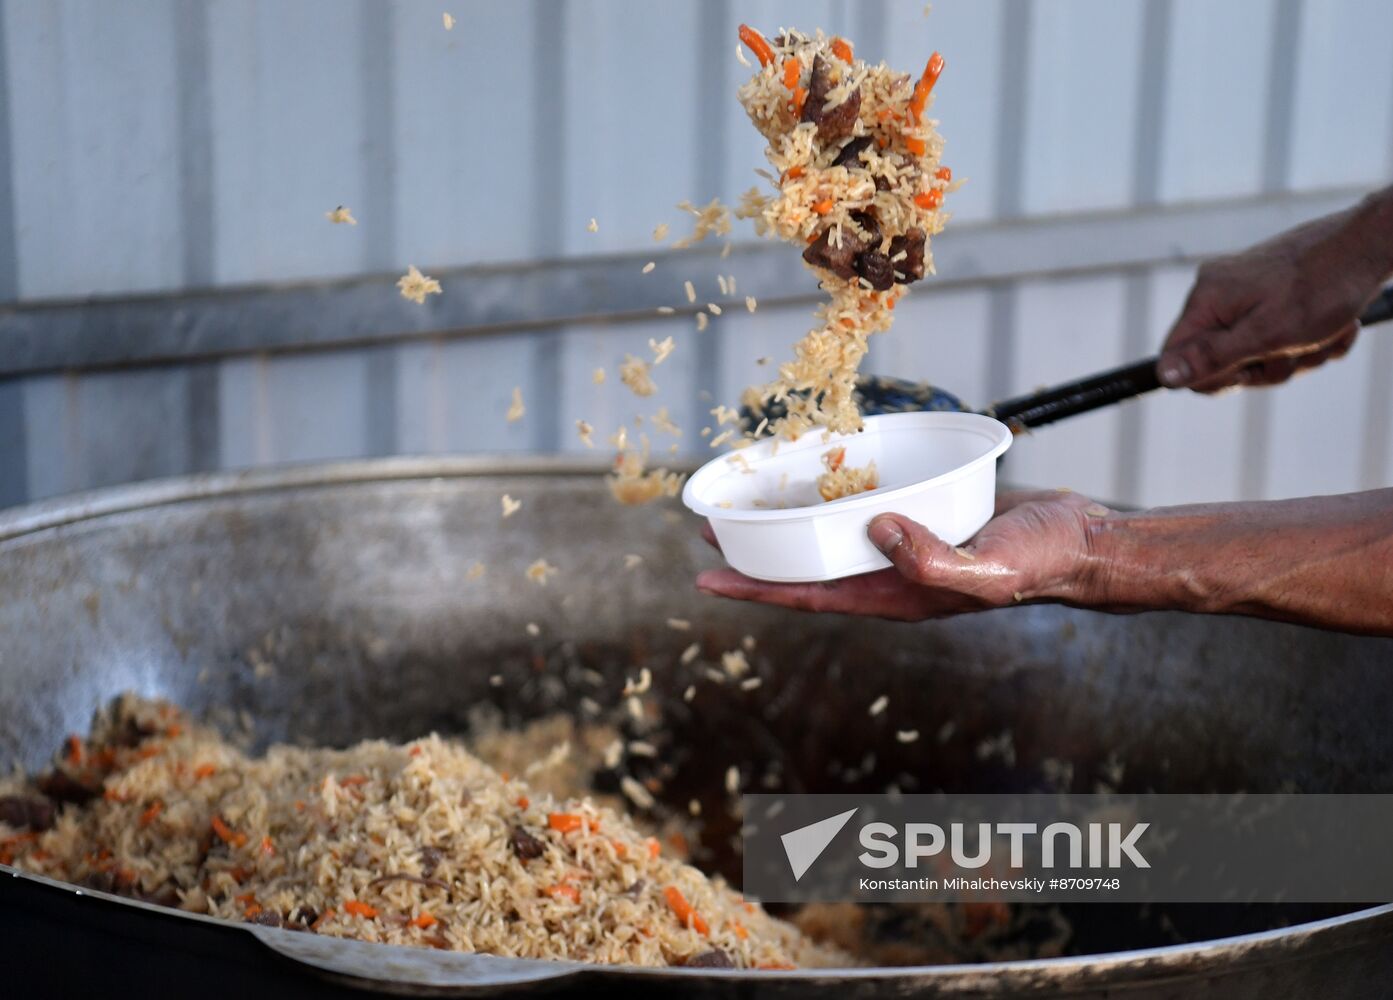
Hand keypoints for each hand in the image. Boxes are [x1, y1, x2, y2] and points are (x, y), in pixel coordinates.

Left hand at [694, 490, 1104, 620]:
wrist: (1083, 537)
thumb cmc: (1042, 559)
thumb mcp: (989, 567)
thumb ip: (935, 560)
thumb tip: (877, 531)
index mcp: (897, 594)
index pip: (809, 594)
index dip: (755, 587)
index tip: (705, 577)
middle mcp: (893, 573)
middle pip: (808, 564)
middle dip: (757, 553)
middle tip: (708, 531)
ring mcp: (907, 544)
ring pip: (832, 534)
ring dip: (789, 519)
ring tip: (750, 502)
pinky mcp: (924, 513)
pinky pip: (866, 504)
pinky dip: (836, 490)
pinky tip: (820, 470)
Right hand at [1157, 193, 1392, 392]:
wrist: (1370, 245)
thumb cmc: (1324, 287)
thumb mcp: (1267, 334)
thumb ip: (1212, 357)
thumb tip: (1164, 375)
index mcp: (1207, 300)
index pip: (1177, 358)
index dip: (1215, 376)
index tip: (1252, 368)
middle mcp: (1217, 293)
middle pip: (1219, 359)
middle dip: (1265, 366)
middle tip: (1296, 349)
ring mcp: (1242, 292)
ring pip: (1253, 351)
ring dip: (1295, 354)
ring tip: (1323, 334)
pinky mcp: (1266, 293)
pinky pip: (1275, 335)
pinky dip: (1306, 339)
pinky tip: (1331, 326)